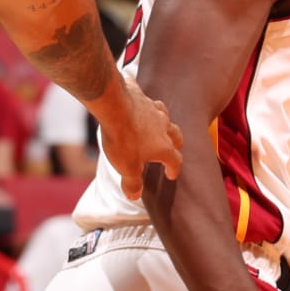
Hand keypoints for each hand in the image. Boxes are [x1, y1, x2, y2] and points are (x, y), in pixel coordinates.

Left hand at [97, 74, 183, 200]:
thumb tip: (135, 195)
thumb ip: (133, 183)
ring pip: (164, 115)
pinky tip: (136, 100)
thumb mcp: (127, 167)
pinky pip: (144, 98)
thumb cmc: (122, 139)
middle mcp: (163, 126)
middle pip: (176, 135)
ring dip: (162, 122)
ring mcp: (152, 109)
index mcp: (164, 147)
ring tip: (157, 125)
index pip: (176, 160)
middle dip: (176, 142)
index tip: (171, 174)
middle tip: (174, 147)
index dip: (174, 169)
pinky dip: (142, 101)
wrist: (113, 105)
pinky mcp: (139, 95)